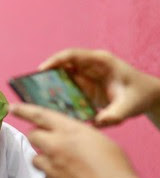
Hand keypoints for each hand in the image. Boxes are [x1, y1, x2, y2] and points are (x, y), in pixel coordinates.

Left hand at [10, 103, 139, 177]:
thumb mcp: (101, 141)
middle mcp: (56, 146)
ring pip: (36, 158)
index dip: (24, 110)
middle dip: (39, 137)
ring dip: (46, 160)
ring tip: (65, 166)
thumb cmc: (115, 169)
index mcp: (70, 131)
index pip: (40, 115)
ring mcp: (51, 167)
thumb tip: (69, 137)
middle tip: (51, 143)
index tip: (12, 108)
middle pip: (33, 136)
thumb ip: (79, 136)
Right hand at [38, 48, 159, 126]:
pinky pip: (65, 89)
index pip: (72, 55)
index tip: (41, 70)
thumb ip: (113, 115)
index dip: (55, 60)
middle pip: (62, 66)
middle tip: (31, 88)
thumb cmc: (139, 96)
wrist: (147, 97)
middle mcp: (90, 67)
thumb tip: (97, 122)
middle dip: (46, 76)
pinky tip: (50, 108)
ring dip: (49, 87)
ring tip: (36, 99)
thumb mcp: (129, 106)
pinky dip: (57, 97)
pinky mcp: (83, 88)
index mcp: (101, 62)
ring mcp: (86, 77)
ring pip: (61, 78)